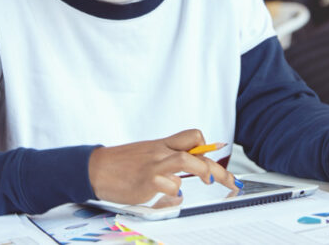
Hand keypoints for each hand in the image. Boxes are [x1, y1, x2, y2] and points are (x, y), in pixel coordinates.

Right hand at [88, 129, 239, 204]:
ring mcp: (155, 165)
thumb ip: (167, 160)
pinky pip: (169, 186)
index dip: (208, 145)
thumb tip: (186, 176)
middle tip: (231, 181)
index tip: (219, 154)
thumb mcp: (148, 154)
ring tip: (208, 181)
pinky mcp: (147, 181)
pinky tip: (167, 193)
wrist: (96, 168)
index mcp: (163, 144)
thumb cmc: (122, 164)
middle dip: (218, 169)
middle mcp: (161, 152)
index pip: (192, 136)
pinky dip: (173, 191)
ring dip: (202, 171)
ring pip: (186, 161)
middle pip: (197, 152)